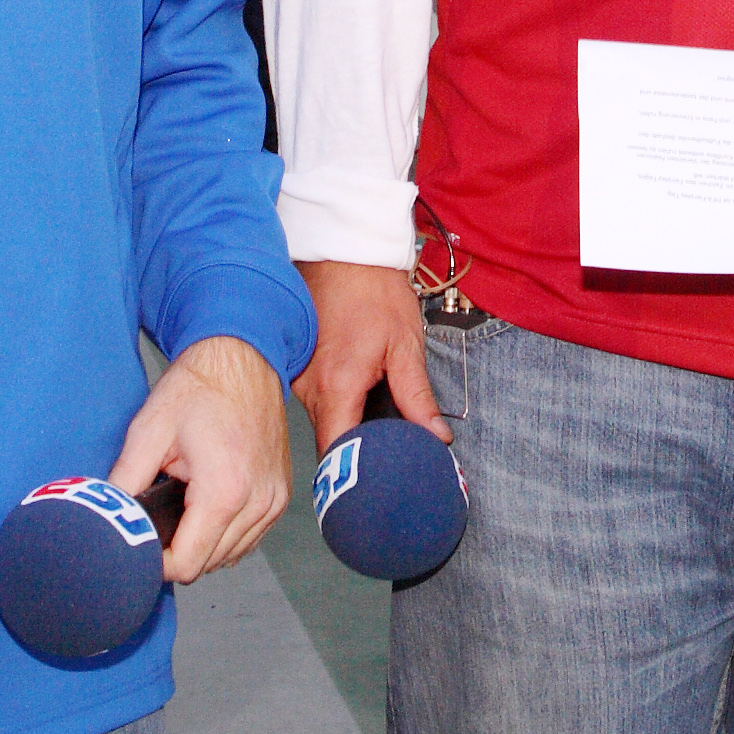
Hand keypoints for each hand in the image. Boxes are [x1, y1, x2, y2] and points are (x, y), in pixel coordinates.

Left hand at [109, 336, 289, 583]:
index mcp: (224, 491)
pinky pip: (250, 537)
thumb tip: (107, 516)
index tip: (141, 539)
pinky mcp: (281, 495)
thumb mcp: (149, 431)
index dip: (156, 561)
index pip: (187, 566)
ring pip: (231, 556)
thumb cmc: (199, 387)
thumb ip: (124, 482)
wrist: (242, 357)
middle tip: (156, 516)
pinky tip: (206, 505)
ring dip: (203, 543)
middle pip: (208, 564)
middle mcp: (258, 503)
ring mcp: (274, 500)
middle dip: (178, 549)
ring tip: (182, 504)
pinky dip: (226, 533)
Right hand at [294, 259, 445, 454]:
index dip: (354, 472)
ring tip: (380, 416)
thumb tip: (435, 437)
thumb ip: (418, 397)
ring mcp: (299, 376)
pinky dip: (339, 402)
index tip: (375, 484)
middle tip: (392, 452)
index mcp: (336, 385)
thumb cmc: (375, 291)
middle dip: (359, 448)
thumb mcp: (405, 345)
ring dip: (349, 422)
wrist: (345, 249)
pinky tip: (361, 389)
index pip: (336, 451)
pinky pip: (317, 398)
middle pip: (331, 438)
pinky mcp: (300, 365)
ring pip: (324, 419)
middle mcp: (309, 386)